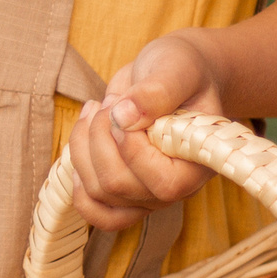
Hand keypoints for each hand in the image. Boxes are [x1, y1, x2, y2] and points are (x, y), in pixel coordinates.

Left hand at [65, 31, 223, 231]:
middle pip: (117, 186)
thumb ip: (158, 91)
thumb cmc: (181, 70)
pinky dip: (76, 179)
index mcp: (200, 162)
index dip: (131, 148)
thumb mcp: (177, 68)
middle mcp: (177, 188)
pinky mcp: (124, 193)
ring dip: (82, 146)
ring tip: (95, 109)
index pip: (163, 184)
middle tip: (107, 104)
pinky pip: (94, 209)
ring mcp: (148, 195)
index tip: (122, 109)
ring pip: (97, 192)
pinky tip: (80, 145)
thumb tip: (124, 116)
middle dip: (99, 138)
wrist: (171, 76)